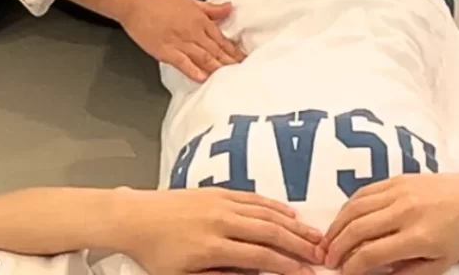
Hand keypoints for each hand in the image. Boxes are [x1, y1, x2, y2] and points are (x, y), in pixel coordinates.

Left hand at [119, 188, 324, 274]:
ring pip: (267, 213)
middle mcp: (222, 221)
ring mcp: (223, 202)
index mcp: (212, 246)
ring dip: (294, 225)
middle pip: (270, 232)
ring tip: (314, 236)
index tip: (306, 274)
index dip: (286, 266)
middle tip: (321, 255)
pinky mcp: (221, 191)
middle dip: (299, 245)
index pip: (259, 257)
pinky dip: (276, 206)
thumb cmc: (156, 254)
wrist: (137, 217)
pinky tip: (291, 214)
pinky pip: (255, 198)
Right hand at [120, 0, 245, 82]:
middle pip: (216, 50)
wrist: (137, 5)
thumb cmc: (162, 2)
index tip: (245, 59)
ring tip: (230, 77)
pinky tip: (203, 79)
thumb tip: (229, 8)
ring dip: (217, 68)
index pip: (222, 39)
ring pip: (204, 57)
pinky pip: (183, 63)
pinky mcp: (166, 52)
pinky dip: (194, 71)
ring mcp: (180, 43)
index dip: (234, 50)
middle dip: (230, 62)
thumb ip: (211, 9)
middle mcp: (194, 33)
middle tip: (244, 72)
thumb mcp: (191, 1)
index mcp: (201, 20)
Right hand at [321, 172, 458, 274]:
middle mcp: (404, 211)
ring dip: (337, 225)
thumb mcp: (440, 264)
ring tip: (329, 241)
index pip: (371, 253)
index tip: (343, 274)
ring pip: (356, 207)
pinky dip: (349, 206)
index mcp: (416, 236)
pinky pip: (365, 191)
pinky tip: (343, 219)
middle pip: (358, 229)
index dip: (351, 267)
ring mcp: (400, 191)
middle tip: (328, 260)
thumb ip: (408, 273)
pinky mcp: (398, 178)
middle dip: (337, 247)